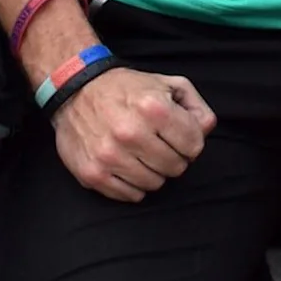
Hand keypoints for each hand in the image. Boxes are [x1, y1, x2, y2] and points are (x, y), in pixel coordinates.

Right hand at [53, 66, 215, 202]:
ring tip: (144, 156)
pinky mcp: (91, 173)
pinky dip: (134, 186)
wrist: (76, 91)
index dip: (191, 142)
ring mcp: (109, 156)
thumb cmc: (128, 89)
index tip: (179, 137)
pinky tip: (130, 167)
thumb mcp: (170, 85)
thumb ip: (197, 109)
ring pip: (154, 183)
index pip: (194, 145)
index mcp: (154, 109)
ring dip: (155, 172)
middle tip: (162, 147)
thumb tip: (204, 132)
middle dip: (175, 158)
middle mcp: (131, 133)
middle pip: (176, 167)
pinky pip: (129, 195)